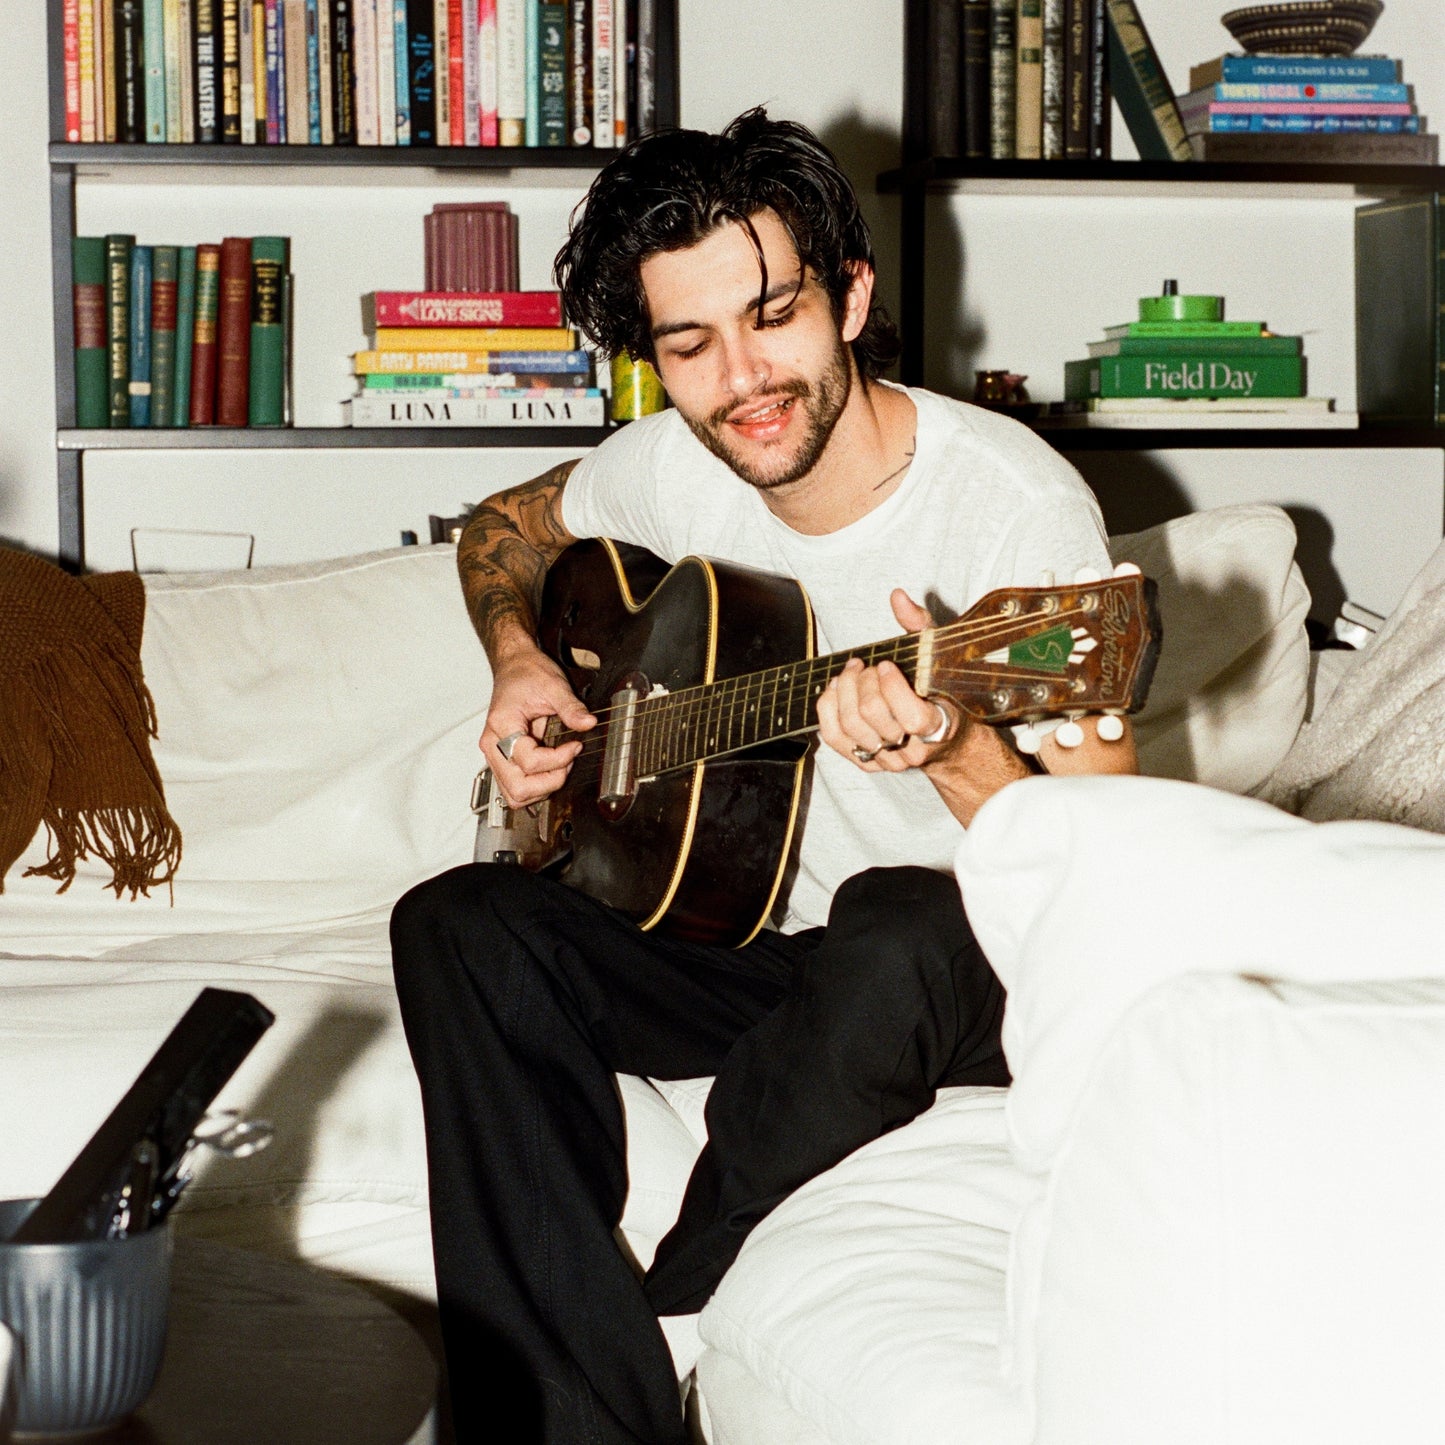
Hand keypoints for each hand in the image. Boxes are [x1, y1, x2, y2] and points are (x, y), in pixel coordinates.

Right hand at [481, 646, 595, 806]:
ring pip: (514, 795)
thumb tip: (588, 724)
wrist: (514, 665)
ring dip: (542, 788)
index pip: (529, 762)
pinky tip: (551, 768)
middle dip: (549, 782)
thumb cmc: (527, 673)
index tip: (576, 745)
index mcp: (501, 726)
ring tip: (560, 766)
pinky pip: (515, 787)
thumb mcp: (553, 685)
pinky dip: (536, 786)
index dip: (558, 759)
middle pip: (517, 789)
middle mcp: (493, 745)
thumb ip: (571, 707)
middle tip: (567, 763)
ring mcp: (496, 755)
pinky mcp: (503, 760)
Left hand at [817, 589, 1034, 825]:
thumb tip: (897, 597)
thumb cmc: (942, 693)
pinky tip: (837, 689)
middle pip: (871, 716)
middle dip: (863, 682)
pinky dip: (828, 708)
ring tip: (852, 673)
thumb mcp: (938, 656)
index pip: (911, 717)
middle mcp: (912, 749)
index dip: (892, 686)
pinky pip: (834, 737)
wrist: (946, 741)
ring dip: (845, 691)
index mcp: (938, 726)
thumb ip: (920, 625)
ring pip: (849, 726)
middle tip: (867, 667)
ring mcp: (887, 759)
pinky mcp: (866, 762)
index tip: (887, 664)